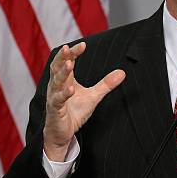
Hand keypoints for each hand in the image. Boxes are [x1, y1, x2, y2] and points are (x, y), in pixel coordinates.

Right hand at [43, 42, 125, 160]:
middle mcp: (57, 86)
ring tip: (69, 64)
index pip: (67, 61)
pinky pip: (58, 100)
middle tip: (68, 47)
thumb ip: (105, 84)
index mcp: (65, 80)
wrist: (62, 133)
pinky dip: (63, 94)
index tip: (83, 44)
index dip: (73, 53)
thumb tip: (122, 72)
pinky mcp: (55, 110)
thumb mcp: (93, 96)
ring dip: (62, 73)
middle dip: (63, 57)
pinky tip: (71, 90)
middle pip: (57, 67)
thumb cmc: (74, 112)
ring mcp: (54, 97)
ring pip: (56, 82)